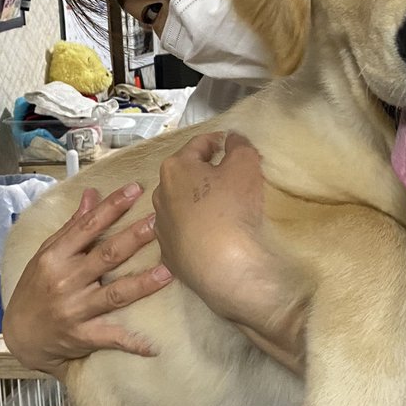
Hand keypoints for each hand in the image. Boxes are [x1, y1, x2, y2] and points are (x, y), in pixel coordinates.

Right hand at [2, 183, 173, 377]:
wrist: (19, 336)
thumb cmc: (35, 288)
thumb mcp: (46, 254)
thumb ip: (72, 227)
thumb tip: (92, 194)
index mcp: (55, 256)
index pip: (87, 226)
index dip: (112, 207)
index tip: (135, 189)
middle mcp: (65, 281)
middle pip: (106, 256)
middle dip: (134, 238)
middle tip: (160, 222)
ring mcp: (74, 310)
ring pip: (115, 294)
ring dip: (143, 284)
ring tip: (168, 271)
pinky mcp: (82, 336)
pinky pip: (111, 338)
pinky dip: (132, 342)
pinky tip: (155, 345)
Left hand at [153, 132, 304, 372]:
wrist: (225, 268)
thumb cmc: (233, 208)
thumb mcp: (246, 165)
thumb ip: (239, 145)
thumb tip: (232, 138)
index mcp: (175, 168)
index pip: (199, 144)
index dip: (219, 141)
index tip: (233, 145)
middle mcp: (160, 195)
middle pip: (186, 175)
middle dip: (206, 173)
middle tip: (231, 177)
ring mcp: (162, 228)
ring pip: (181, 205)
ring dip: (197, 202)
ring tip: (221, 208)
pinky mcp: (169, 256)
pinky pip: (184, 234)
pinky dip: (196, 229)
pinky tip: (212, 235)